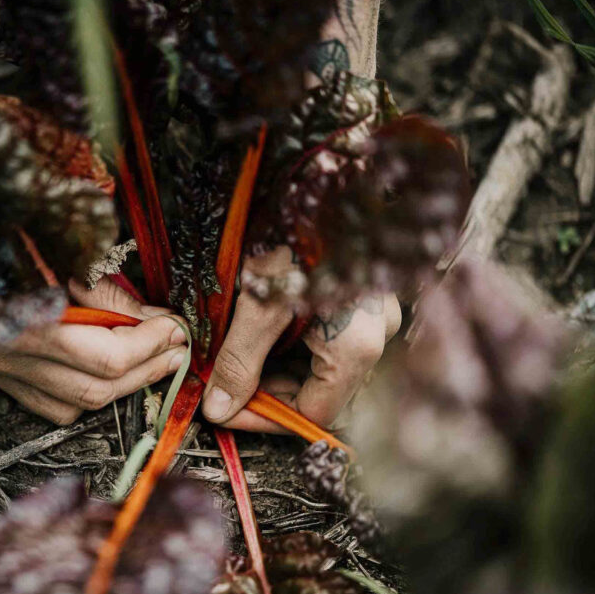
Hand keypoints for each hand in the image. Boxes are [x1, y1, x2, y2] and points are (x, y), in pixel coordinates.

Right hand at [0, 277, 187, 424]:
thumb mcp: (55, 248)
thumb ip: (105, 288)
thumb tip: (153, 317)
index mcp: (24, 318)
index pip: (106, 355)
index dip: (149, 343)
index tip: (175, 324)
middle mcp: (8, 353)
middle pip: (97, 387)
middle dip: (146, 368)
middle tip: (177, 348)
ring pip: (76, 404)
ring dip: (123, 387)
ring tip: (154, 361)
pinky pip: (50, 406)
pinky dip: (86, 396)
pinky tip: (107, 375)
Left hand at [202, 247, 401, 431]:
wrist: (318, 175)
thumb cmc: (292, 232)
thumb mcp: (257, 304)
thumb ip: (239, 362)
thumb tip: (219, 408)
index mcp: (358, 345)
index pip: (315, 414)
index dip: (265, 417)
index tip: (225, 409)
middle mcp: (375, 335)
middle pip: (322, 393)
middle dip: (269, 393)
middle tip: (224, 385)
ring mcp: (371, 316)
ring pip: (322, 367)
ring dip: (277, 370)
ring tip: (233, 357)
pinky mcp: (359, 297)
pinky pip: (327, 340)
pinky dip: (289, 345)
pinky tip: (258, 333)